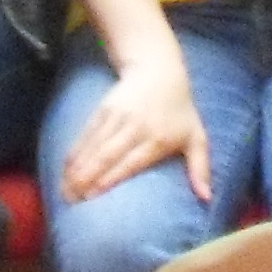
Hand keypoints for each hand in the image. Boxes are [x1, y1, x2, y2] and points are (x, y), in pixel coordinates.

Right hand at [58, 54, 212, 204]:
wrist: (159, 70)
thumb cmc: (180, 110)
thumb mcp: (196, 136)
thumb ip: (201, 168)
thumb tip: (207, 198)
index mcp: (157, 139)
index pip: (129, 163)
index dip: (109, 180)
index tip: (92, 198)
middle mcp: (135, 128)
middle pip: (106, 157)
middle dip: (86, 179)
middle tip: (71, 201)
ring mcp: (116, 118)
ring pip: (92, 147)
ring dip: (76, 170)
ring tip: (64, 191)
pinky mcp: (102, 110)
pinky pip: (85, 135)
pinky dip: (74, 154)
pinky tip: (65, 171)